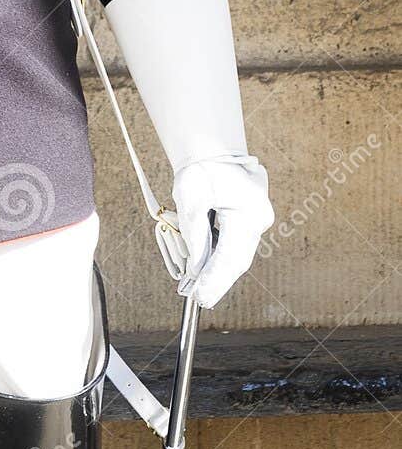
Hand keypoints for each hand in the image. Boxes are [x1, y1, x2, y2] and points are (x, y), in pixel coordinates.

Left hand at [172, 155, 272, 307]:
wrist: (213, 148)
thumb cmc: (201, 167)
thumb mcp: (190, 196)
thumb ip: (194, 233)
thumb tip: (195, 267)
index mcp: (247, 211)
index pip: (230, 254)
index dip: (214, 278)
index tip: (200, 296)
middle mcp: (258, 219)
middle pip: (238, 259)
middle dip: (218, 281)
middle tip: (200, 300)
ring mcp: (257, 219)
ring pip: (238, 254)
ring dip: (220, 272)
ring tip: (201, 291)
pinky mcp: (250, 220)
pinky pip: (237, 245)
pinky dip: (222, 258)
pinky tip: (208, 271)